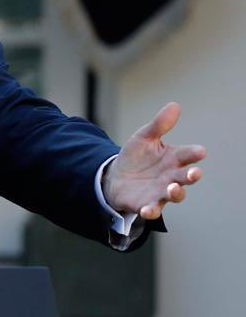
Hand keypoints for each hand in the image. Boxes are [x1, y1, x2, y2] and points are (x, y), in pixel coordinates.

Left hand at [104, 102, 206, 219]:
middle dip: (191, 176)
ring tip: (172, 188)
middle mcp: (171, 176)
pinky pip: (152, 210)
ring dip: (176, 193)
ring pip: (174, 195)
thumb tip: (174, 105)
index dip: (194, 153)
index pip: (188, 155)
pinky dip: (151, 211)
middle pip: (186, 177)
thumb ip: (159, 125)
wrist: (115, 177)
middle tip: (194, 173)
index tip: (200, 151)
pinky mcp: (146, 204)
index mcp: (173, 158)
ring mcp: (160, 192)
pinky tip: (148, 209)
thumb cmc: (136, 157)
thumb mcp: (144, 138)